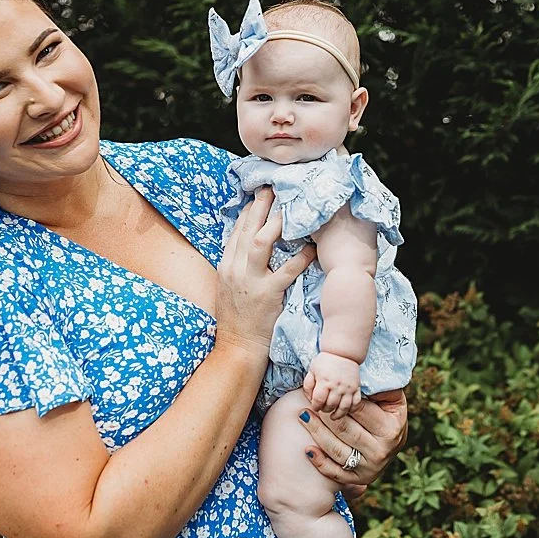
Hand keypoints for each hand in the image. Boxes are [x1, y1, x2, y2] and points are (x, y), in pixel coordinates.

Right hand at [214, 189, 315, 360]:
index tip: (262, 196)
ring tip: (292, 210)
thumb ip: (239, 266)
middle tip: (275, 189)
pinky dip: (300, 258)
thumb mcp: (230, 288)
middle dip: (262, 206)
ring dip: (277, 224)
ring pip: (262, 243)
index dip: (250, 211)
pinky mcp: (268, 296)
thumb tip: (254, 247)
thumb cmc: (238, 320)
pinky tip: (312, 248)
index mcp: (226, 266)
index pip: (237, 231)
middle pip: (248, 229)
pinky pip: (286, 271)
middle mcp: (235, 269)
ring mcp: (251, 282)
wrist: (237, 348)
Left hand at [302, 388, 407, 493]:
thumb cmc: (388, 415)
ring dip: (316, 433)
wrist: (395, 443)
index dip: (339, 400)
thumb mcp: (392, 399)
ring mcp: (370, 468)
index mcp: (390, 429)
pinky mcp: (360, 479)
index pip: (358, 411)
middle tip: (309, 402)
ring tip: (303, 416)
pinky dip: (320, 462)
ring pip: (337, 450)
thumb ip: (381, 388)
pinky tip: (307, 450)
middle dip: (323, 415)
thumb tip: (364, 379)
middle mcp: (381, 451)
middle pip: (345, 430)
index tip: (323, 390)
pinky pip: (336, 472)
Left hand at [304, 352, 363, 418]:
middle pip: (330, 406)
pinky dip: (352, 409)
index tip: (315, 406)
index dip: (315, 406)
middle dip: (325, 410)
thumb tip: (309, 398)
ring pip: (344, 408)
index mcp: (324, 381)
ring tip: (333, 416)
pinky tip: (346, 410)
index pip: (318, 400)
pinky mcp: (357, 388)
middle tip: (323, 408)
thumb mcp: (312, 370)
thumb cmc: (325, 362)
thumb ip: (308, 385)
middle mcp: (337, 386)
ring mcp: (348, 388)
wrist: (343, 352)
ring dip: (338, 414)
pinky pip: (356, 403)